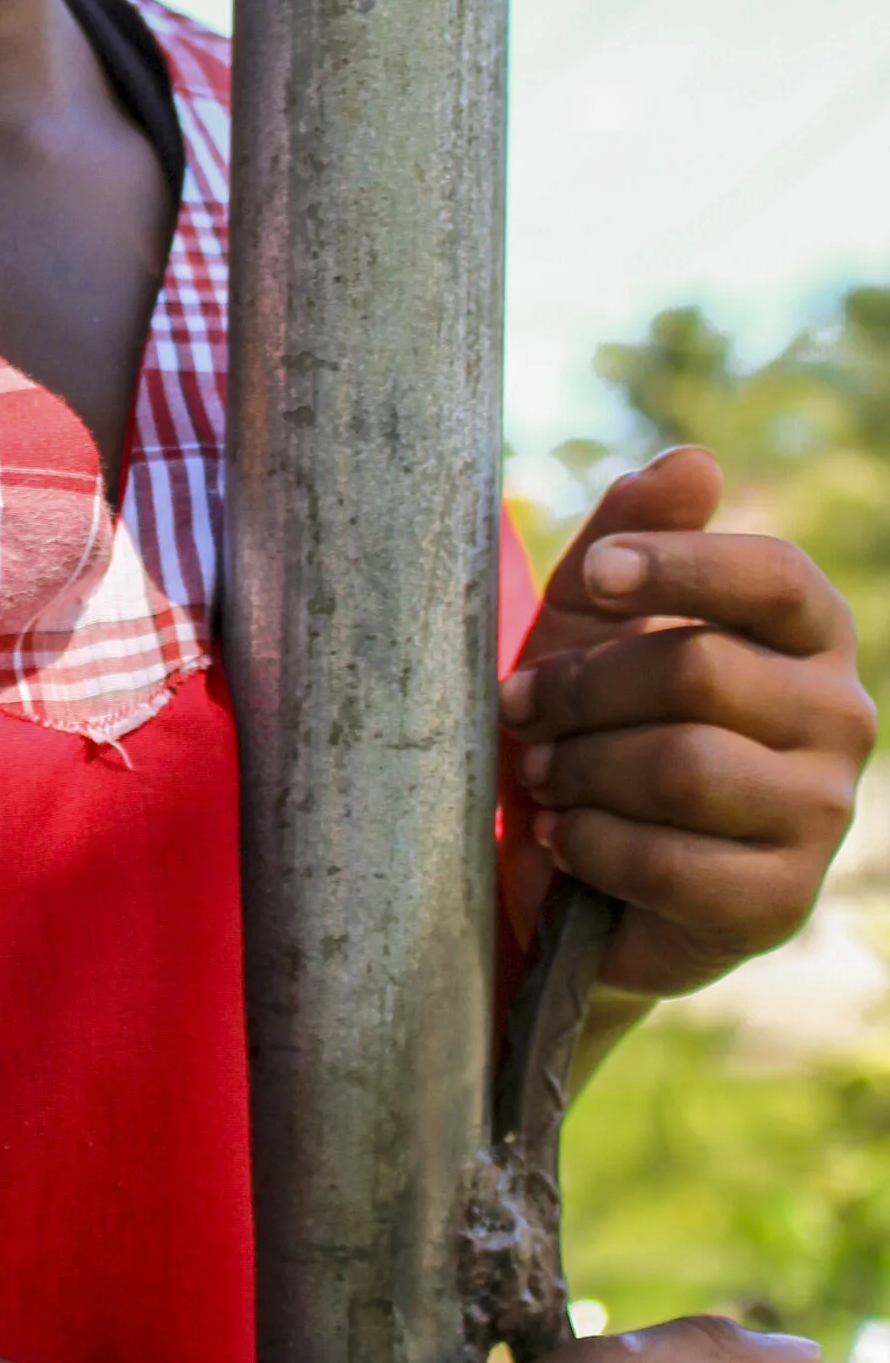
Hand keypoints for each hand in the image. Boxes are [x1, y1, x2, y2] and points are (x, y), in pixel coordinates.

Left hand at [500, 448, 872, 1002]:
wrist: (575, 867)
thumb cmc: (595, 721)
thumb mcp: (594, 619)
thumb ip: (635, 533)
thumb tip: (694, 461)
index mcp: (807, 633)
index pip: (772, 576)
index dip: (676, 567)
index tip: (595, 577)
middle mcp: (839, 716)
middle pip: (698, 670)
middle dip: (582, 691)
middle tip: (523, 712)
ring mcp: (821, 813)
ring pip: (683, 767)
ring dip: (580, 771)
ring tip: (544, 779)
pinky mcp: (781, 901)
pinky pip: (672, 864)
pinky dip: (593, 848)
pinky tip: (568, 840)